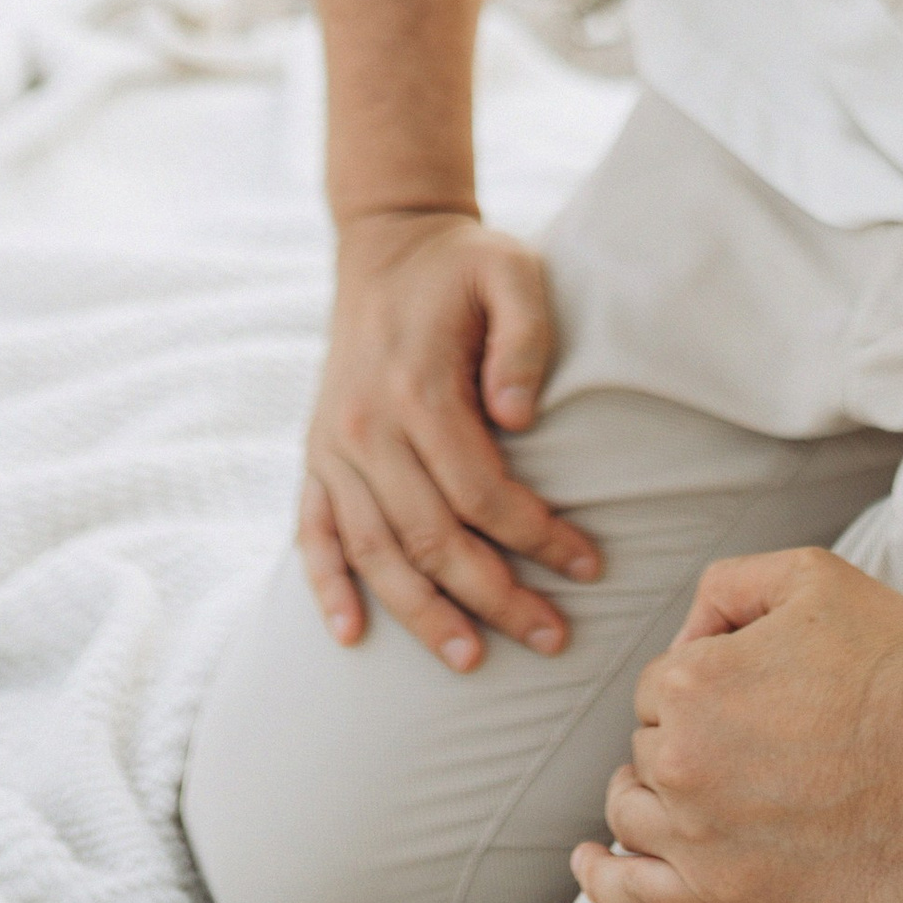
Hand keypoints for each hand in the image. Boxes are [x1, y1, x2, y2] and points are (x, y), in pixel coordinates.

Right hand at [300, 208, 603, 670]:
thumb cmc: (464, 264)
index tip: (588, 567)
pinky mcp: (315, 453)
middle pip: (433, 538)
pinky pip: (314, 533)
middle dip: (496, 597)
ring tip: (471, 661)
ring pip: (375, 552)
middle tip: (552, 639)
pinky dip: (327, 588)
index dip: (537, 538)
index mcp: (419, 388)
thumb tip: (519, 419)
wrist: (387, 241)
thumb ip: (525, 336)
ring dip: (422, 614)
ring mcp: (333, 445)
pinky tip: (353, 636)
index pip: (483, 493)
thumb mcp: (512, 270)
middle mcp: (367, 427)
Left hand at [573, 548, 902, 902]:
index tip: (763, 684)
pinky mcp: (731, 893)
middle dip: (691, 732)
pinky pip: (638, 895)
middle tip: (765, 731)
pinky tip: (592, 861)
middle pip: (653, 744)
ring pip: (637, 809)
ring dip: (655, 790)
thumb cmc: (894, 660)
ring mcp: (702, 835)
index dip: (709, 675)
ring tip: (695, 784)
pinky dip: (605, 877)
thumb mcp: (808, 575)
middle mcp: (683, 761)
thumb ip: (727, 586)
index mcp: (692, 682)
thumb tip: (692, 631)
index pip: (664, 682)